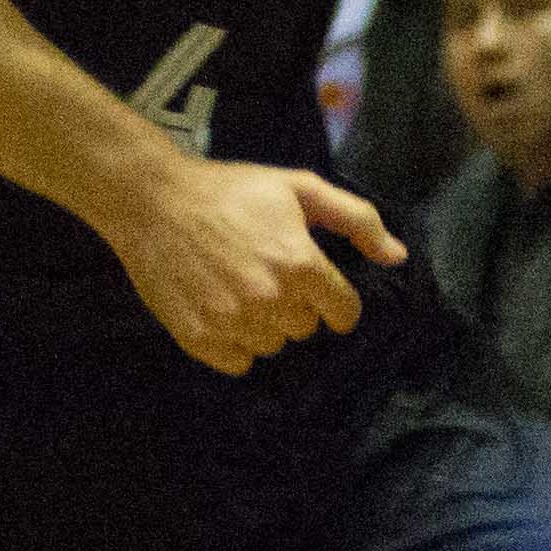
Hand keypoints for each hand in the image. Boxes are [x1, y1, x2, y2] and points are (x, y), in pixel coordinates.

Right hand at [99, 159, 403, 374]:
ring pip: (272, 346)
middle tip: (265, 270)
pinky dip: (234, 343)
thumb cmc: (231, 190)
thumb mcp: (299, 188)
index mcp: (300, 263)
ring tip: (240, 286)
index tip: (316, 285)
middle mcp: (270, 299)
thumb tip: (398, 257)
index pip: (344, 312)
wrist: (152, 200)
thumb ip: (357, 220)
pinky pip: (238, 362)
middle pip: (305, 328)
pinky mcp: (198, 338)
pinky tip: (221, 308)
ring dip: (263, 324)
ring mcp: (231, 322)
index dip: (334, 298)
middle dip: (294, 304)